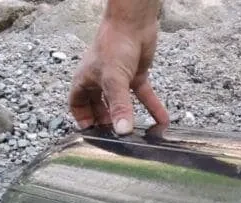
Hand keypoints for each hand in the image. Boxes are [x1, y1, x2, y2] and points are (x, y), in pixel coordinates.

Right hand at [69, 2, 167, 133]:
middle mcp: (100, 81)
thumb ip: (119, 106)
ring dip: (130, 118)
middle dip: (107, 123)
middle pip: (99, 108)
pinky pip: (144, 97)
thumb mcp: (114, 80)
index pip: (77, 105)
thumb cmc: (114, 45)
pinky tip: (163, 121)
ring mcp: (118, 80)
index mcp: (85, 81)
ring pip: (122, 104)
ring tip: (139, 136)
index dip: (83, 120)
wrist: (133, 24)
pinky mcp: (136, 76)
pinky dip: (153, 108)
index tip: (93, 136)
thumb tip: (122, 131)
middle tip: (118, 140)